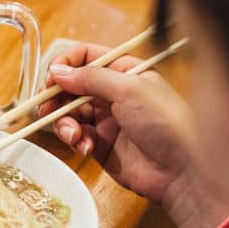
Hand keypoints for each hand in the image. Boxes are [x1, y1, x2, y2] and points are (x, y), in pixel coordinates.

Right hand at [42, 44, 228, 227]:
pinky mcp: (100, 145)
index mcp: (124, 71)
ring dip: (64, 122)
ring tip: (73, 134)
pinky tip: (85, 146)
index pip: (86, 57)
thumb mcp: (129, 89)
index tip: (51, 78)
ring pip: (69, 113)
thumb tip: (57, 71)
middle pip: (71, 87)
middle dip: (57, 97)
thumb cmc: (165, 122)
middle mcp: (113, 93)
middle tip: (47, 108)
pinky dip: (75, 140)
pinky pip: (76, 137)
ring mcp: (106, 120)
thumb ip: (91, 78)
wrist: (181, 170)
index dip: (65, 65)